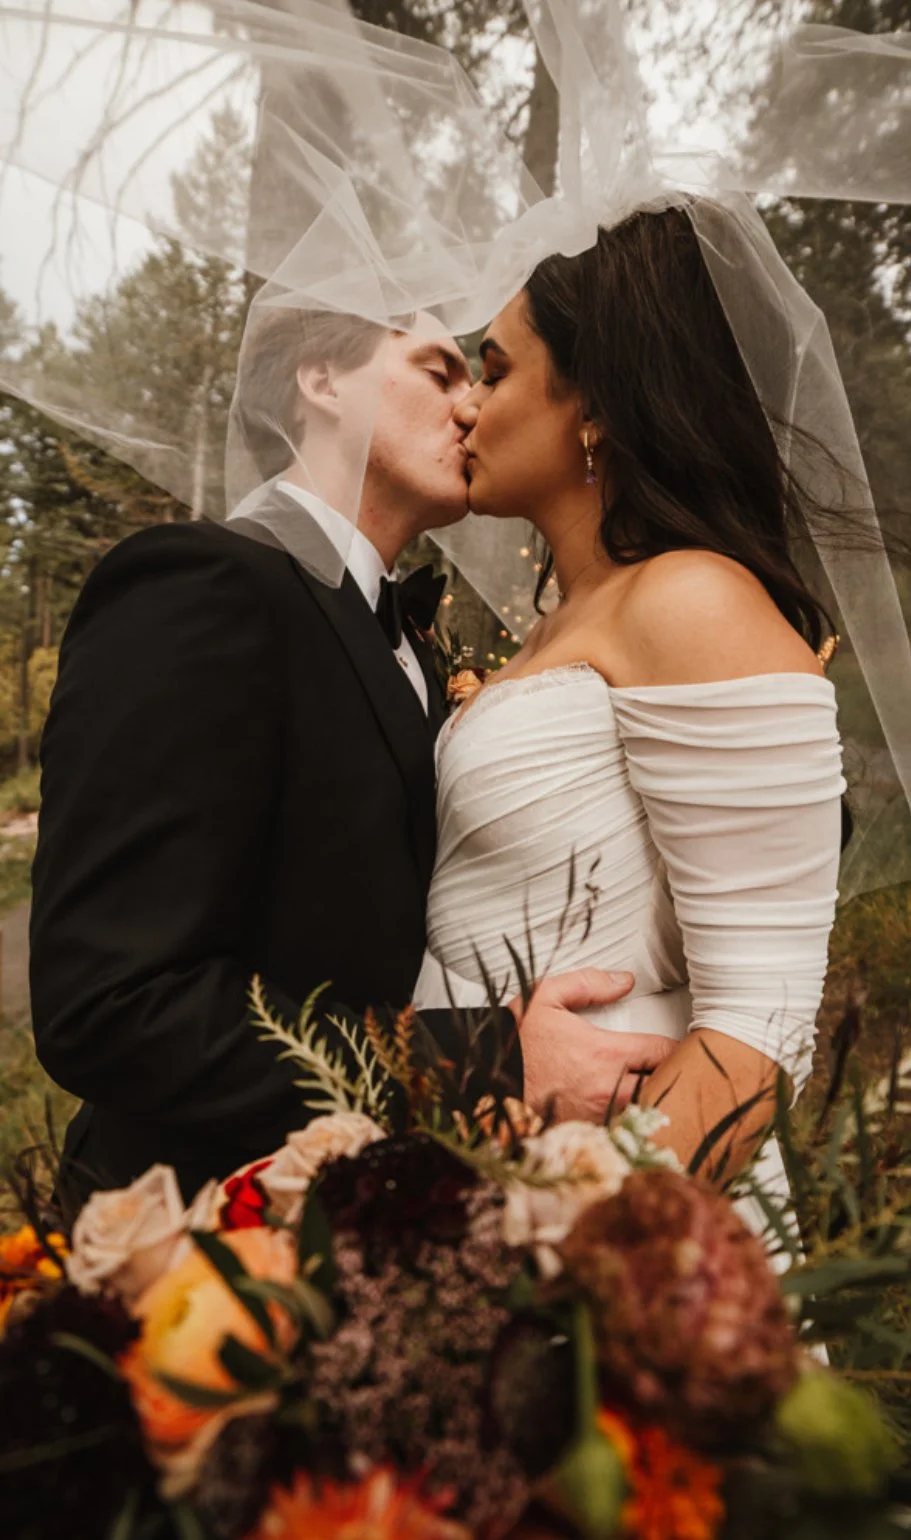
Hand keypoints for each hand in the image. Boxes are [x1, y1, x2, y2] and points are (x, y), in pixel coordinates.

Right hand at [510, 967, 675, 1122]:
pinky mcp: (589, 1137)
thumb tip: (625, 981)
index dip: (677, 1048)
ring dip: (656, 1102)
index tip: (679, 1045)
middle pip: (667, 1088)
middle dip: (674, 1078)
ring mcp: (601, 1119)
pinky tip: (631, 1115)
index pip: (665, 1052)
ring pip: (649, 1114)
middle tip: (674, 1069)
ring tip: (657, 1091)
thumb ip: (588, 983)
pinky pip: (626, 1133)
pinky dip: (634, 1124)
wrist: (483, 1083)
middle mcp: (610, 1090)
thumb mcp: (544, 997)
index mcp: (606, 1054)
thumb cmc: (514, 1043)